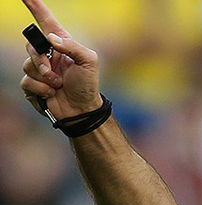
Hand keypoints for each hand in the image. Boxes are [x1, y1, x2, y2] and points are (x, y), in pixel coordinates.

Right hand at [20, 0, 102, 119]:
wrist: (82, 110)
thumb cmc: (88, 85)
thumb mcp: (89, 61)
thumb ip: (73, 46)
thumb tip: (51, 39)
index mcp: (62, 45)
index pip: (46, 22)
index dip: (36, 8)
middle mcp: (49, 55)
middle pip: (31, 46)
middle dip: (40, 60)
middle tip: (52, 71)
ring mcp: (39, 70)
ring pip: (27, 65)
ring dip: (44, 78)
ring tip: (58, 85)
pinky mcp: (33, 85)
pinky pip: (26, 82)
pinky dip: (40, 89)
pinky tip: (52, 94)